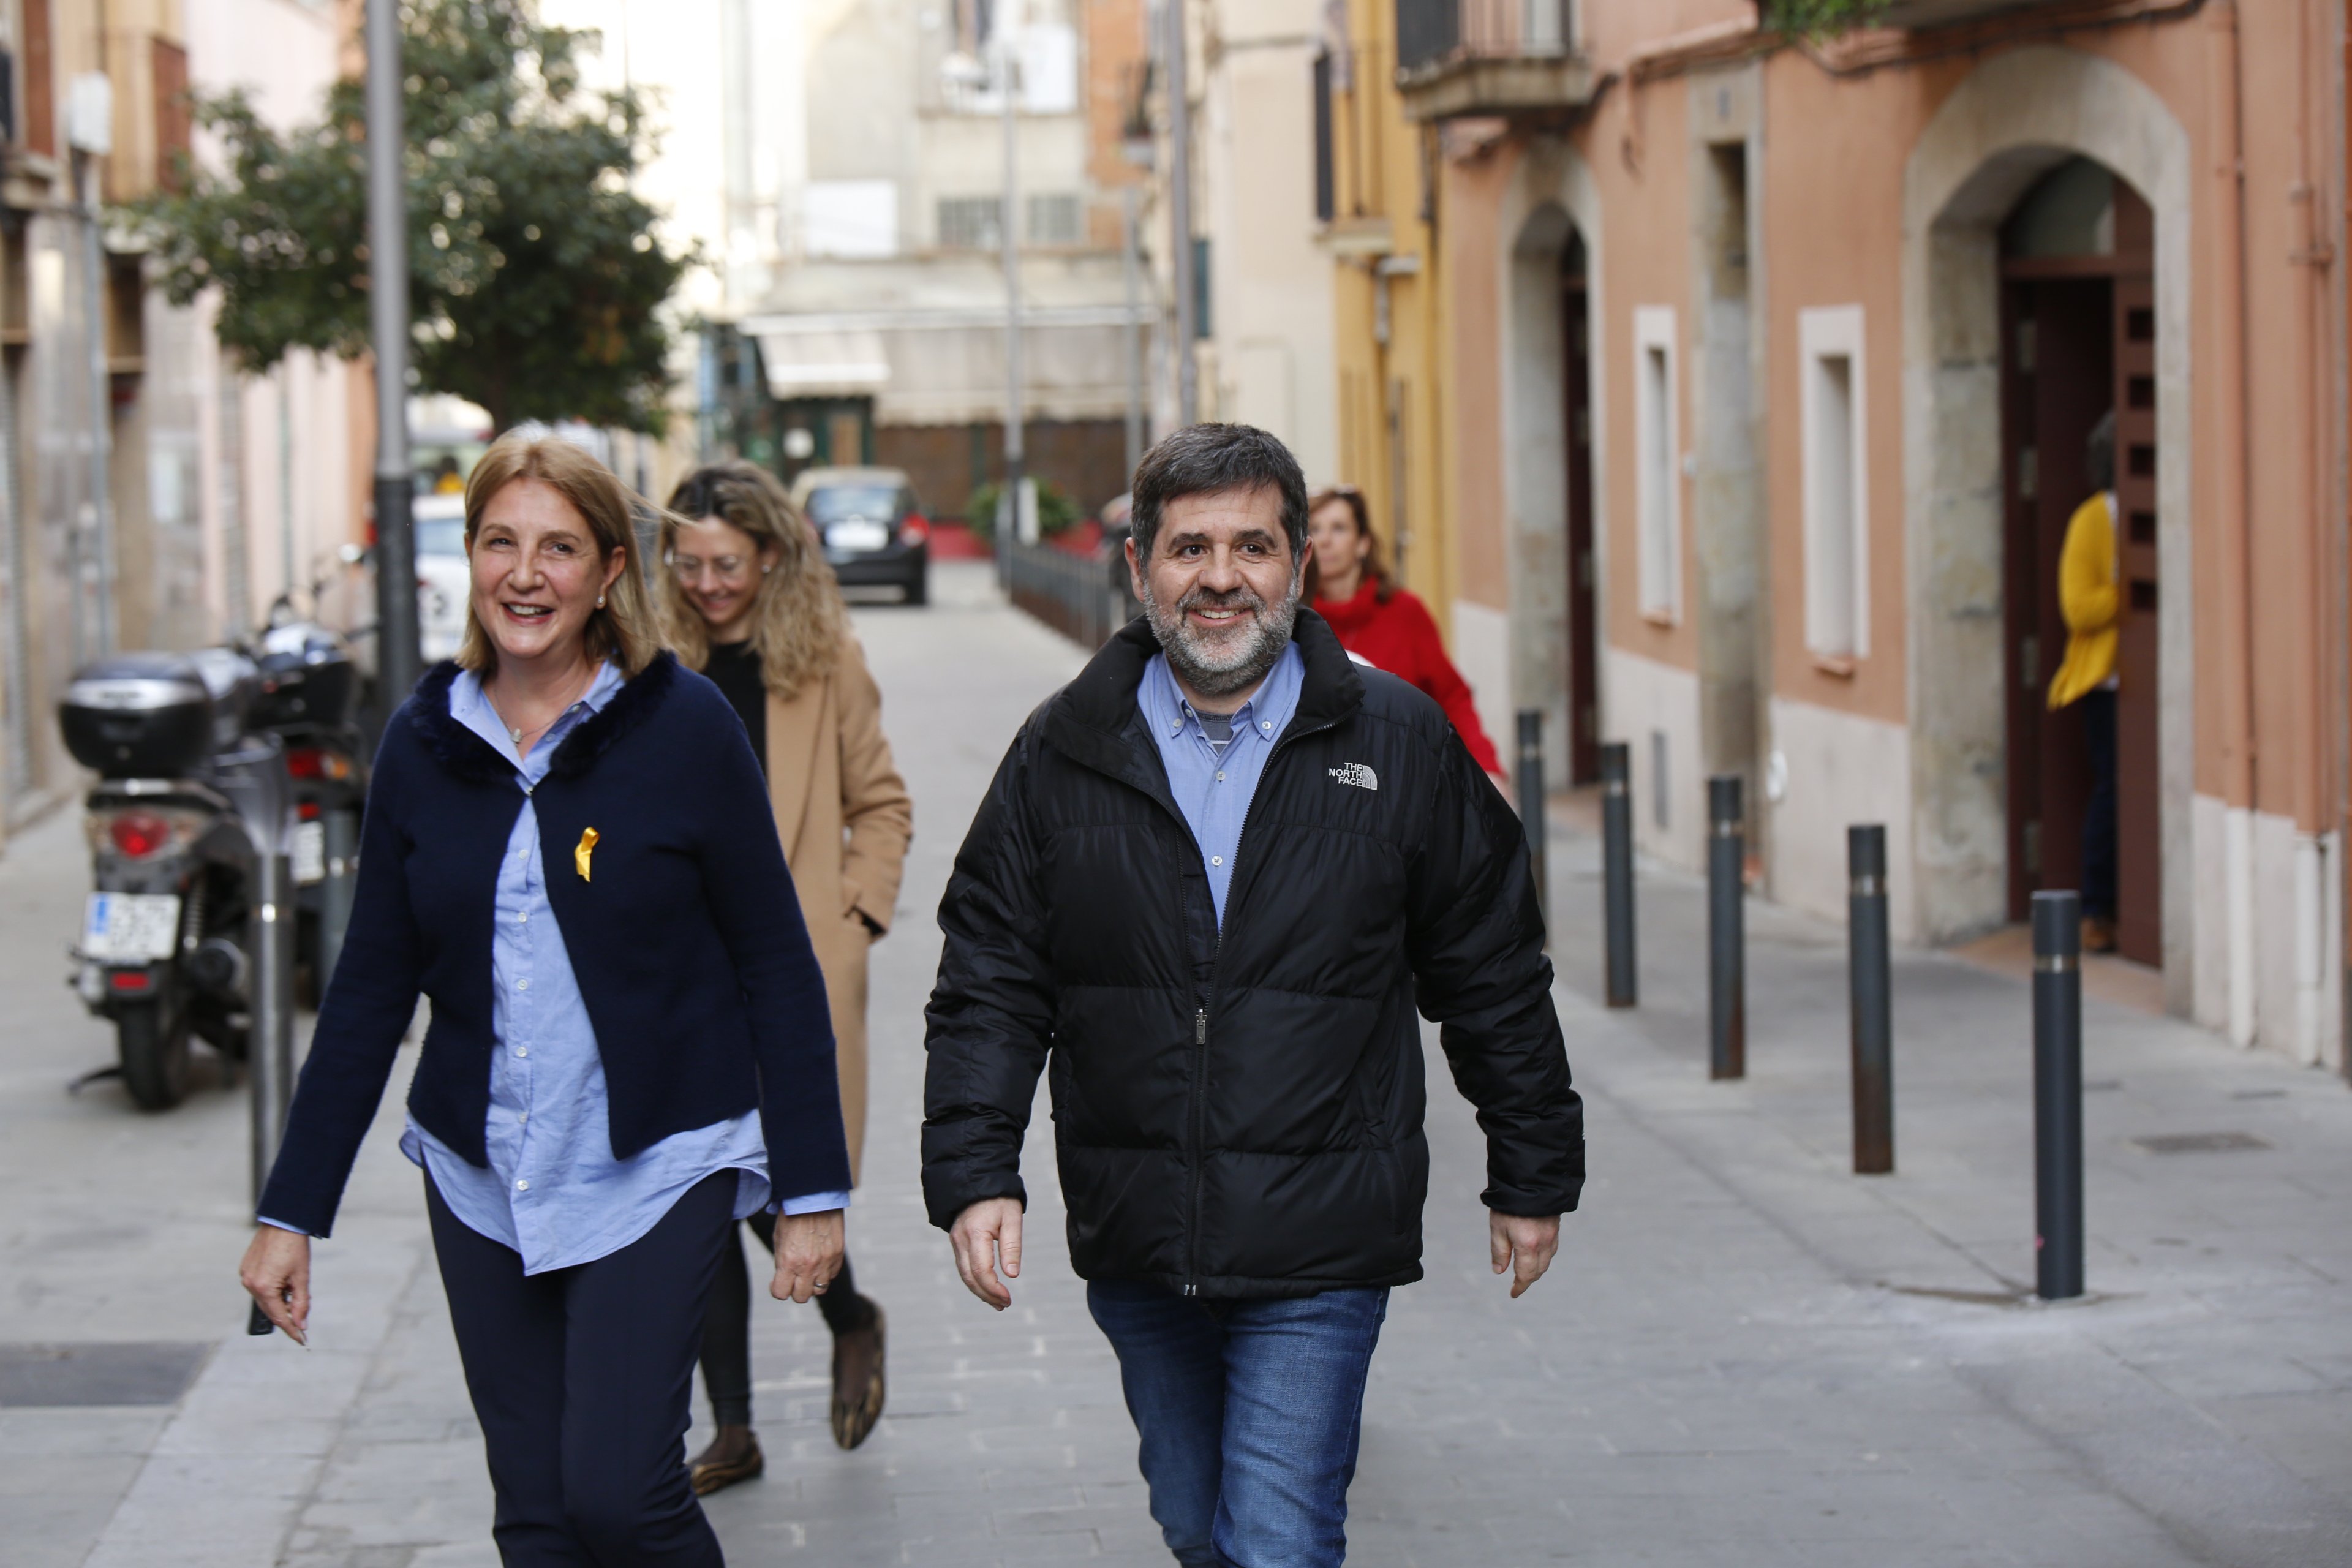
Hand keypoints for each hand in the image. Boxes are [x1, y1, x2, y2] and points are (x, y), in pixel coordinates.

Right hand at [241, 1226, 311, 1344]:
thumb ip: (301, 1303)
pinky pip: (259, 1287)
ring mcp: (245, 1276)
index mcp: (264, 1288)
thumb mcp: (302, 1277)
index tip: (301, 1340)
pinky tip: (284, 1285)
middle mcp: (250, 1284)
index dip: (291, 1330)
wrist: (282, 1222)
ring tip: (294, 1295)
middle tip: (301, 1322)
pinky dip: (271, 1291)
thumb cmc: (295, 1248)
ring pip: (264, 1299)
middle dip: (286, 1316)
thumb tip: (301, 1324)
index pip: (279, 1317)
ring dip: (279, 1302)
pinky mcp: (245, 1269)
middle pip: (270, 1309)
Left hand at [770, 1209, 845, 1303]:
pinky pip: (831, 1275)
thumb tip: (785, 1278)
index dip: (777, 1289)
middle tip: (793, 1278)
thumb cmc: (792, 1216)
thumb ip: (781, 1262)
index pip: (781, 1294)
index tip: (777, 1282)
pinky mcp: (838, 1255)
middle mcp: (808, 1266)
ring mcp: (825, 1262)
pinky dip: (825, 1272)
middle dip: (795, 1290)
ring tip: (808, 1270)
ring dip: (812, 1283)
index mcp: (788, 1262)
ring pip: (820, 1290)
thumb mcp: (779, 1240)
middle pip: (801, 1297)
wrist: (814, 1196)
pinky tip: (819, 1259)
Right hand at [949, 1197, 1023, 1310]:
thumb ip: (1012, 1246)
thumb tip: (1012, 1275)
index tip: (1008, 1298)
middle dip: (987, 1295)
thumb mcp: (1012, 1218)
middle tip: (1005, 1304)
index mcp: (975, 1233)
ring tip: (998, 1302)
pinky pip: (963, 1267)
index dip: (994, 1289)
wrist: (978, 1181)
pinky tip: (987, 1288)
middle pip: (970, 1278)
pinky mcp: (957, 1242)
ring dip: (980, 1291)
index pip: (981, 1270)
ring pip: (965, 1275)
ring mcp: (956, 1241)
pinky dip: (975, 1281)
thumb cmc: (999, 1199)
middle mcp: (961, 1240)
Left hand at [1489, 1210, 1560, 1298]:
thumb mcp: (1498, 1227)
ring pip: (1547, 1260)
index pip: (1526, 1274)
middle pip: (1538, 1270)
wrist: (1531, 1178)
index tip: (1514, 1294)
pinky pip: (1552, 1248)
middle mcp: (1543, 1243)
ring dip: (1537, 1268)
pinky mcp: (1556, 1226)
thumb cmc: (1510, 1202)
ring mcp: (1552, 1234)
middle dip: (1528, 1279)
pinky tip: (1536, 1252)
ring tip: (1525, 1270)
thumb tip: (1500, 1271)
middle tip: (1518, 1283)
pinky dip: (1544, 1256)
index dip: (1520, 1286)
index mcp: (1528, 1245)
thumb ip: (1499, 1251)